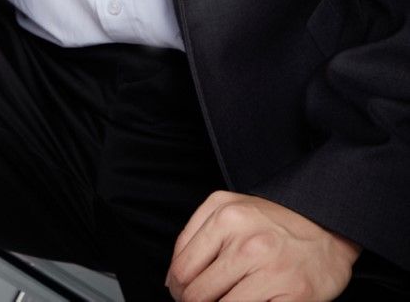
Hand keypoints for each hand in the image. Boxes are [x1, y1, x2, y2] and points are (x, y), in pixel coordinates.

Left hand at [164, 191, 361, 300]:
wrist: (328, 226)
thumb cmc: (274, 221)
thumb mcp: (229, 208)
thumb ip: (193, 236)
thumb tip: (171, 279)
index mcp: (226, 215)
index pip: (181, 268)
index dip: (177, 289)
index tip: (183, 294)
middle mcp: (246, 241)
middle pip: (197, 294)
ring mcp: (270, 269)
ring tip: (229, 299)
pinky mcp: (293, 294)